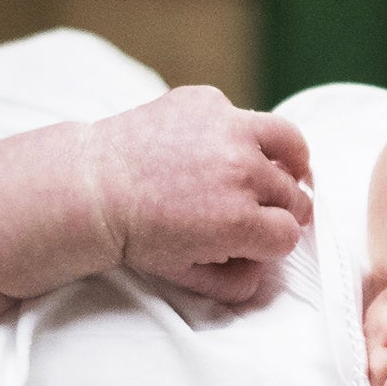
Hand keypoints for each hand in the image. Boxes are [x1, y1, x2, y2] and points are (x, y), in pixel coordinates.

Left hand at [85, 86, 312, 304]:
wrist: (92, 187)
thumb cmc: (137, 233)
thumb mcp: (186, 274)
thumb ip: (235, 283)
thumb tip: (264, 271)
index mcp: (240, 221)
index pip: (289, 235)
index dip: (274, 242)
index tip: (260, 240)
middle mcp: (242, 172)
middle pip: (294, 195)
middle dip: (281, 209)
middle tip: (262, 211)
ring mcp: (228, 130)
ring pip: (290, 144)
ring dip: (290, 162)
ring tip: (283, 169)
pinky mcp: (209, 102)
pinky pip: (244, 117)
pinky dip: (238, 133)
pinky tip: (219, 147)